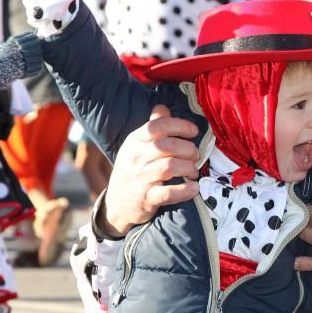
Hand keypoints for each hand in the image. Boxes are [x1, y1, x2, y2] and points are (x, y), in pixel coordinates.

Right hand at [99, 105, 200, 236]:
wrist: (116, 204)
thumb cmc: (132, 171)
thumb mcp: (135, 147)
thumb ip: (151, 127)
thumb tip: (163, 108)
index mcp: (135, 142)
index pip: (157, 126)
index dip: (179, 125)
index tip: (193, 131)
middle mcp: (136, 158)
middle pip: (166, 146)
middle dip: (188, 149)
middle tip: (195, 155)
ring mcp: (140, 179)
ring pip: (169, 167)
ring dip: (188, 168)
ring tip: (194, 172)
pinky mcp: (147, 199)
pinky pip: (169, 193)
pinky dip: (185, 191)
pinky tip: (194, 188)